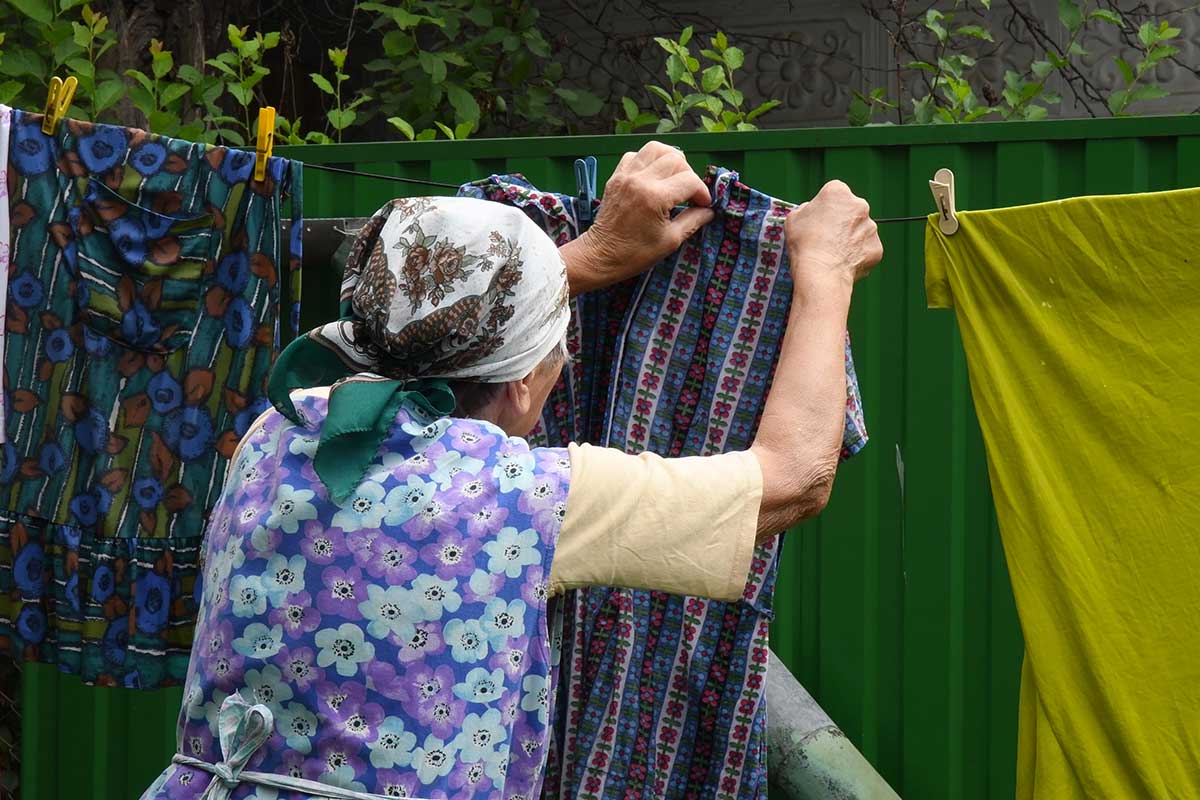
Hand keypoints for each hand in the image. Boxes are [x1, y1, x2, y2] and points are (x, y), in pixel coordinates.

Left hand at [561, 141, 714, 294]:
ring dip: (670, 160)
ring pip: (656, 149)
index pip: (690, 181)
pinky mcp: (616, 176)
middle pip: (676, 159)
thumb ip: (693, 221)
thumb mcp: (670, 241)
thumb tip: (709, 210)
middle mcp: (640, 180)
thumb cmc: (635, 253)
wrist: (601, 255)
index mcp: (655, 197)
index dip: (702, 192)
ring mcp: (626, 175)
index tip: (703, 205)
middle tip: (689, 193)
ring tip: (674, 177)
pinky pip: (636, 155)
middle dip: (689, 175)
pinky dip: (648, 161)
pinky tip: (653, 176)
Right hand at [784, 180, 882, 288]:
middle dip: (842, 221)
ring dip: (851, 238)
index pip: (835, 193)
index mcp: (838, 192)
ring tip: (834, 254)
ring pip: (861, 230)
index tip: (819, 219)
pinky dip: (857, 256)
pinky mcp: (876, 247)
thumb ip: (806, 210)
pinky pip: (866, 249)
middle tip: (827, 238)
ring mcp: (871, 227)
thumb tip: (812, 212)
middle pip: (851, 210)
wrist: (821, 272)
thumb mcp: (793, 218)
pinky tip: (843, 263)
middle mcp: (860, 205)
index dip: (826, 206)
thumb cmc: (805, 243)